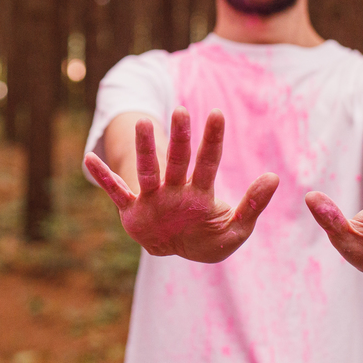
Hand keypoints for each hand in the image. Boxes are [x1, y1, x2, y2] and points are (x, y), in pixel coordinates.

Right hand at [85, 107, 278, 262]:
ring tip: (141, 123)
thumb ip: (253, 205)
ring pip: (148, 171)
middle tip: (181, 111)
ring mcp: (152, 198)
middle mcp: (175, 188)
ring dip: (145, 149)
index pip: (209, 161)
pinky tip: (88, 158)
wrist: (177, 251)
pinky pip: (116, 192)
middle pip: (178, 160)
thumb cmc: (207, 238)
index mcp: (200, 192)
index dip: (213, 139)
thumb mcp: (235, 229)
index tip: (216, 114)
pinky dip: (104, 178)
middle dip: (180, 138)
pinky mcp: (133, 212)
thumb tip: (274, 177)